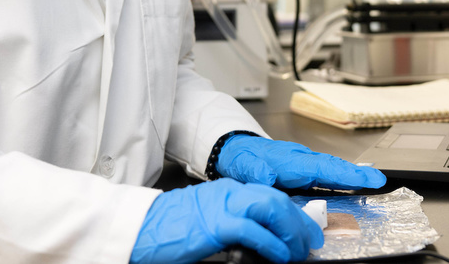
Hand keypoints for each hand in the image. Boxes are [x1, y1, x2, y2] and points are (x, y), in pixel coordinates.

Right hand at [130, 179, 322, 263]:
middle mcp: (228, 193)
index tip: (304, 231)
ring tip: (299, 251)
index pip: (270, 196)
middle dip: (298, 221)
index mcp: (227, 191)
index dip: (292, 214)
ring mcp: (222, 206)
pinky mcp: (215, 224)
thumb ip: (232, 225)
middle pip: (276, 199)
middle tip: (310, 242)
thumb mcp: (206, 221)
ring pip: (271, 207)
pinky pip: (252, 230)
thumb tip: (261, 242)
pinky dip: (272, 244)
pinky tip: (281, 256)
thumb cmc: (167, 229)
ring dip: (290, 231)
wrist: (138, 227)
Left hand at [216, 135, 386, 189]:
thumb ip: (254, 171)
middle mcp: (301, 159)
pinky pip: (326, 174)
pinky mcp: (302, 171)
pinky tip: (352, 185)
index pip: (321, 167)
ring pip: (332, 169)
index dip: (344, 174)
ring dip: (353, 176)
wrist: (235, 150)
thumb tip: (267, 176)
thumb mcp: (242, 166)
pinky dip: (341, 178)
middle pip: (333, 166)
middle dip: (357, 173)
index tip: (365, 177)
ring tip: (374, 182)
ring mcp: (303, 164)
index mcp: (289, 160)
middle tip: (379, 180)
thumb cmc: (241, 158)